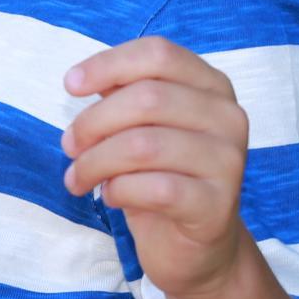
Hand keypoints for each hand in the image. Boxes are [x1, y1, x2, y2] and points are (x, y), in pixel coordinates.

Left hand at [63, 37, 252, 298]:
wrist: (193, 245)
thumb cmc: (157, 173)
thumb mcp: (138, 125)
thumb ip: (120, 94)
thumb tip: (83, 80)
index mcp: (211, 86)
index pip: (158, 54)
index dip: (108, 64)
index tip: (71, 85)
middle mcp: (228, 117)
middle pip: (145, 98)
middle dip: (92, 123)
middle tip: (69, 146)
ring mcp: (229, 161)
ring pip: (143, 145)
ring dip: (94, 162)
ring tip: (78, 177)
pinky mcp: (219, 205)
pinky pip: (154, 188)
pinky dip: (118, 190)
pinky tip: (111, 196)